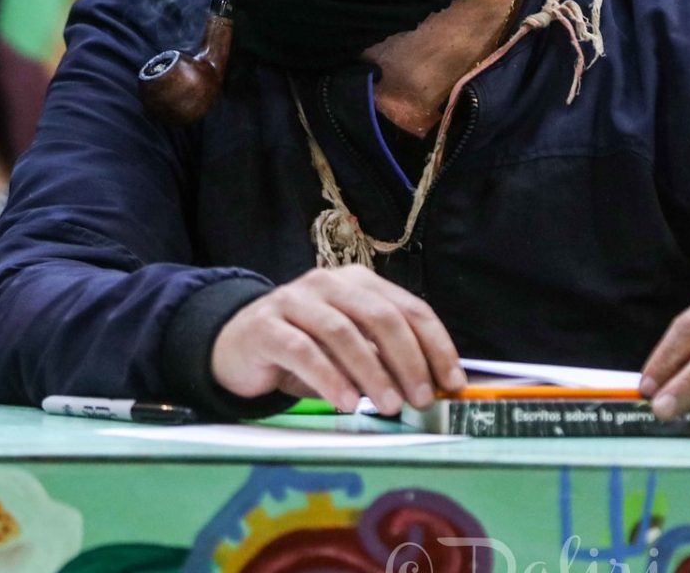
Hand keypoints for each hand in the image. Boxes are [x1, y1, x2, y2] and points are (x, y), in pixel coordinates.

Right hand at [210, 266, 464, 413]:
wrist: (237, 346)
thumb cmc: (305, 349)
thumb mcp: (351, 350)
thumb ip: (385, 358)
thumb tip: (434, 386)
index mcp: (357, 283)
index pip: (409, 308)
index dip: (436, 345)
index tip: (452, 383)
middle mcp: (327, 284)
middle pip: (379, 315)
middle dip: (408, 359)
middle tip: (421, 398)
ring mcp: (293, 301)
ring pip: (342, 332)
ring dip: (372, 371)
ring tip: (389, 406)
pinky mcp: (265, 326)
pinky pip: (303, 351)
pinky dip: (329, 378)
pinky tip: (345, 403)